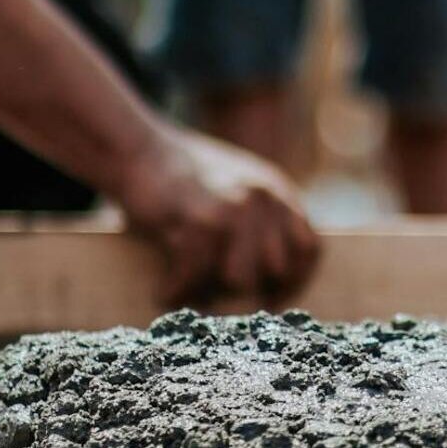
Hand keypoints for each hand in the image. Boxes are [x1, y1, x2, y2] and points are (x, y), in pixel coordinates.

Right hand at [112, 129, 321, 307]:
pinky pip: (196, 274)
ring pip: (239, 279)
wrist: (137, 148)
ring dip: (211, 293)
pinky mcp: (200, 217)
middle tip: (215, 298)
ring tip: (187, 292)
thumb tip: (270, 283)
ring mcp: (235, 207)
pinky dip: (177, 289)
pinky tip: (164, 291)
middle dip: (246, 292)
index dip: (293, 281)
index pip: (309, 250)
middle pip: (274, 271)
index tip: (270, 299)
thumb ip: (262, 225)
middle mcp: (264, 198)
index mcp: (278, 193)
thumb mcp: (238, 190)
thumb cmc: (182, 180)